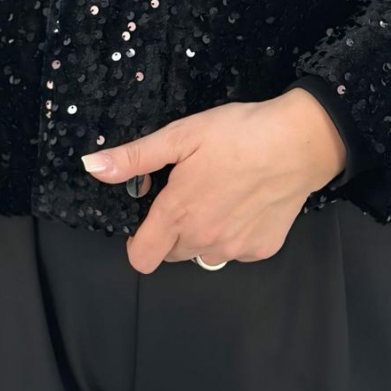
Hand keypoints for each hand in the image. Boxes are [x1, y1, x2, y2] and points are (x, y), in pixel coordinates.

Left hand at [78, 88, 346, 273]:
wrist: (299, 142)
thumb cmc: (237, 132)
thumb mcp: (181, 135)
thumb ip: (135, 157)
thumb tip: (91, 167)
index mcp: (177, 213)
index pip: (140, 258)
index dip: (137, 240)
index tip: (149, 215)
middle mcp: (203, 240)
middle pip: (170, 253)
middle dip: (171, 229)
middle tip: (189, 191)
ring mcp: (234, 250)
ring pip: (202, 253)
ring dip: (202, 232)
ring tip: (219, 192)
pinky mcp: (261, 250)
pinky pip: (235, 250)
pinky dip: (234, 232)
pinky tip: (246, 201)